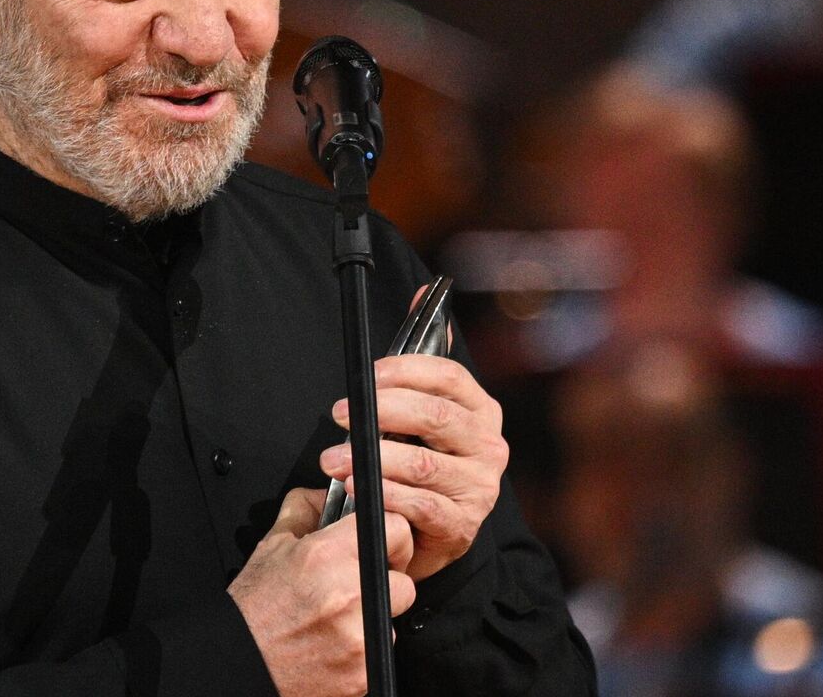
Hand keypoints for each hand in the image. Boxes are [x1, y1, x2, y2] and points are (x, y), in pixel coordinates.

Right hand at [229, 487, 416, 696]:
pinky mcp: (362, 672)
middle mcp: (348, 595)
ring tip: (338, 617)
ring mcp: (358, 637)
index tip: (380, 543)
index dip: (390, 534)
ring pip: (393, 617)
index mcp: (326, 556)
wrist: (239, 659)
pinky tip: (334, 641)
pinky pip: (382, 649)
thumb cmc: (253, 607)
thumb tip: (331, 494)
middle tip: (356, 585)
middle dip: (384, 580)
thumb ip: (305, 509)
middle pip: (403, 580)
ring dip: (373, 615)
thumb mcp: (272, 545)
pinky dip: (364, 647)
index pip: (394, 528)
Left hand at [322, 352, 507, 581]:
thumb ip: (420, 357)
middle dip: (380, 412)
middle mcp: (488, 446)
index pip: (448, 376)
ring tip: (334, 460)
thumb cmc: (421, 463)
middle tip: (339, 415)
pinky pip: (420, 504)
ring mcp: (480, 488)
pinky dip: (384, 494)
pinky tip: (358, 488)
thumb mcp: (422, 409)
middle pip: (435, 416)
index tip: (363, 378)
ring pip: (422, 464)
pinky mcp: (462, 525)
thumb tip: (423, 290)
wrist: (429, 533)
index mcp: (480, 410)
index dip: (402, 371)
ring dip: (371, 458)